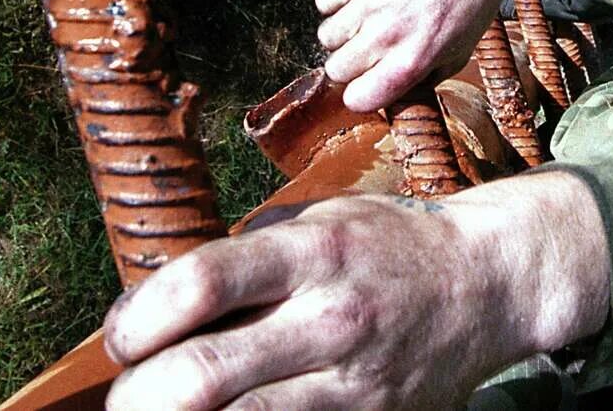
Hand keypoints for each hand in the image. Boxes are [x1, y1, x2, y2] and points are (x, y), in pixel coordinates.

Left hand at [104, 173, 610, 410]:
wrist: (489, 283)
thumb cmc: (390, 245)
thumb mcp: (321, 219)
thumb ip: (247, 255)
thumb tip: (156, 300)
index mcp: (312, 252)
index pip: (201, 284)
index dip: (137, 318)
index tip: (123, 336)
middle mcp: (331, 318)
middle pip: (202, 376)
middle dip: (138, 396)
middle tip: (127, 395)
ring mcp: (352, 383)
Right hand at [315, 0, 525, 112]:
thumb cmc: (467, 7)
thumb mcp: (455, 58)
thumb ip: (419, 84)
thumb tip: (388, 102)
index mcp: (411, 61)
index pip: (356, 99)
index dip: (361, 93)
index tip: (368, 82)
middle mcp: (386, 32)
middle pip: (335, 69)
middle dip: (352, 63)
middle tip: (372, 46)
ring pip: (327, 35)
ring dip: (344, 31)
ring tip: (371, 18)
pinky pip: (324, 1)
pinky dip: (338, 1)